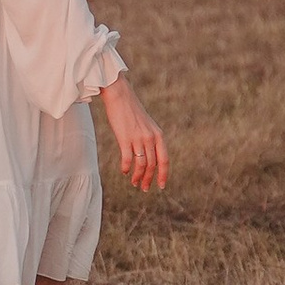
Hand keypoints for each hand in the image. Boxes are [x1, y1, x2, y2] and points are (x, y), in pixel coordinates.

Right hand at [103, 78, 167, 192]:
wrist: (120, 96)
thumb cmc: (131, 111)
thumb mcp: (146, 125)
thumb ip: (150, 140)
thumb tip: (149, 159)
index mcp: (158, 135)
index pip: (164, 160)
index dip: (163, 175)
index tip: (161, 186)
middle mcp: (150, 138)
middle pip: (152, 165)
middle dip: (148, 179)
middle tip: (143, 188)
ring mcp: (138, 138)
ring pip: (141, 165)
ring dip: (138, 177)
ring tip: (134, 183)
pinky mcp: (125, 138)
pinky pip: (128, 159)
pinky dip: (127, 168)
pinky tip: (124, 172)